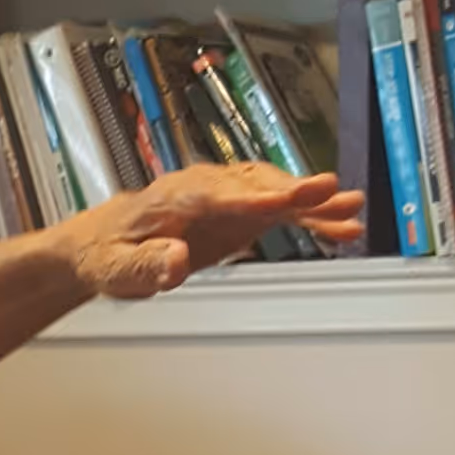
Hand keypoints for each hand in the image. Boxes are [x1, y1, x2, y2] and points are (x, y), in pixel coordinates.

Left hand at [59, 164, 363, 299]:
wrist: (102, 243)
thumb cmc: (107, 254)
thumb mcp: (116, 269)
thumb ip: (145, 265)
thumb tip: (175, 259)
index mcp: (174, 198)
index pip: (218, 194)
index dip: (251, 197)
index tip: (281, 200)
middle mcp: (206, 189)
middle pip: (255, 185)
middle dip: (292, 190)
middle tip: (330, 192)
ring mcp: (226, 197)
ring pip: (274, 192)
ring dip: (312, 201)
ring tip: (351, 210)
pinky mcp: (239, 212)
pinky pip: (280, 211)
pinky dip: (311, 218)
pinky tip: (342, 229)